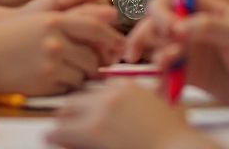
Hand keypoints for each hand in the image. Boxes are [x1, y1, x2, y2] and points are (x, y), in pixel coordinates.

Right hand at [0, 8, 123, 95]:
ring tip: (67, 70)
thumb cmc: (10, 35)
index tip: (118, 46)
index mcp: (56, 20)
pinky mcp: (45, 83)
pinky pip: (69, 88)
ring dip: (82, 75)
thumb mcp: (40, 17)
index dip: (111, 38)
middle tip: (94, 64)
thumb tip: (103, 27)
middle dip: (97, 62)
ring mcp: (51, 63)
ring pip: (83, 74)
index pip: (96, 29)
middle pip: (93, 56)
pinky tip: (54, 78)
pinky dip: (67, 85)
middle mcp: (56, 40)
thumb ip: (70, 19)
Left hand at [48, 82, 210, 148]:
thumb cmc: (172, 135)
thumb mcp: (158, 107)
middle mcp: (110, 94)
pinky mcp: (95, 131)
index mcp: (125, 85)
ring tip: (52, 133)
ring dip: (60, 123)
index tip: (81, 112)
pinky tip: (51, 138)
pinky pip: (65, 131)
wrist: (177, 148)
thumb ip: (142, 100)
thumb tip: (129, 107)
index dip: (86, 104)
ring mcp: (102, 111)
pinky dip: (56, 136)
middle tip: (61, 121)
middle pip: (77, 97)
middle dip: (68, 110)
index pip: (94, 89)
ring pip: (67, 111)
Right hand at [129, 0, 228, 115]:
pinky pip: (166, 75)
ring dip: (154, 57)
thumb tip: (178, 27)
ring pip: (156, 49)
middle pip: (155, 23)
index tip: (170, 28)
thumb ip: (207, 27)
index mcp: (201, 9)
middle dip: (145, 34)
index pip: (170, 0)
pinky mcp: (188, 75)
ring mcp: (188, 51)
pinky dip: (160, 82)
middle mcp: (190, 27)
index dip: (162, 11)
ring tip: (168, 67)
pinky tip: (164, 89)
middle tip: (144, 51)